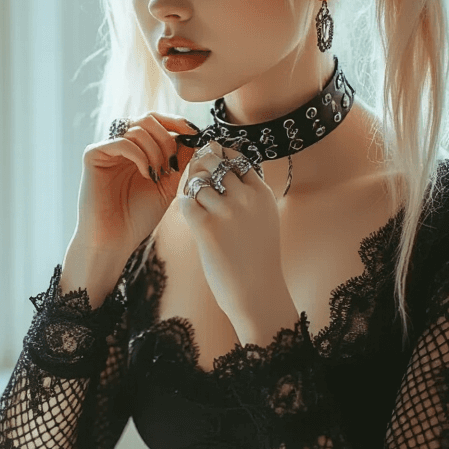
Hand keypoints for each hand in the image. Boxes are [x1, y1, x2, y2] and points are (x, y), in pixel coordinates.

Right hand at [73, 113, 196, 258]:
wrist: (114, 241)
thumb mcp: (168, 185)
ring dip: (155, 150)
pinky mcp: (92, 155)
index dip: (177, 122)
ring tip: (158, 174)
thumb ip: (179, 160)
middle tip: (171, 164)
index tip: (193, 133)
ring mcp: (106, 149)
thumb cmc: (138, 217)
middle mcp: (120, 145)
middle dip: (167, 138)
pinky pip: (121, 142)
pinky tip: (145, 174)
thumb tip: (194, 136)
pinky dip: (139, 155)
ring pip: (137, 128)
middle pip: (148, 119)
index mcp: (137, 149)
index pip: (157, 121)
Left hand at [178, 139, 293, 332]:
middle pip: (214, 164)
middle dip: (200, 167)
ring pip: (198, 183)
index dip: (219, 157)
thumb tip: (223, 167)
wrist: (257, 291)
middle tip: (195, 177)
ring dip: (191, 191)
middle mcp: (246, 198)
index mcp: (262, 193)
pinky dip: (184, 206)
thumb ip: (249, 194)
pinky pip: (186, 202)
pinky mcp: (207, 227)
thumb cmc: (256, 257)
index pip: (237, 159)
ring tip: (196, 205)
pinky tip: (191, 217)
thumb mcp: (263, 218)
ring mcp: (226, 211)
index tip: (210, 162)